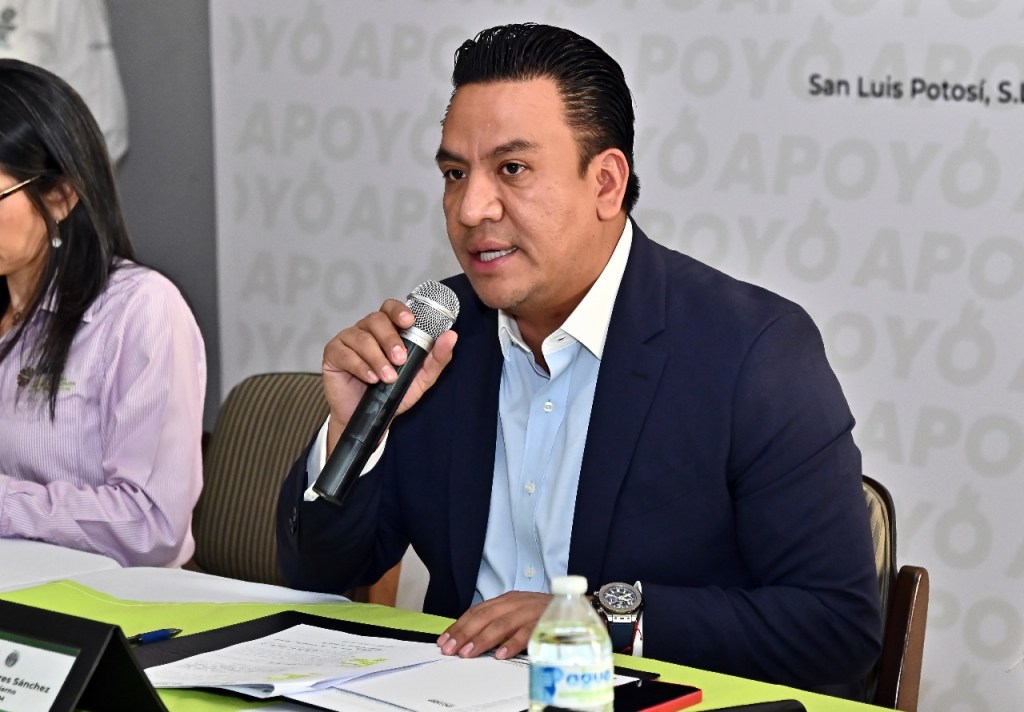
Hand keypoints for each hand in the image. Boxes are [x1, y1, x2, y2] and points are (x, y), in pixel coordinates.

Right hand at [321, 299, 456, 450]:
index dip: (399, 311)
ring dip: (377, 358)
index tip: (409, 322)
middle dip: (390, 340)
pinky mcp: (333, 353)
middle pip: (376, 320)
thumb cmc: (393, 394)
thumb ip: (436, 358)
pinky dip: (360, 366)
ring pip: (361, 338)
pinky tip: (370, 378)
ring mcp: (348, 340)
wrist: (370, 419)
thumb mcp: (420, 379)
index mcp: (388, 329)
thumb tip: (451, 335)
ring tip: (387, 378)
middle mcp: (367, 330)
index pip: (391, 308)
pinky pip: (345, 353)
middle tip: (400, 360)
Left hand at [437, 591, 551, 659]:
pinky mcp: (544, 622)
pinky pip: (526, 633)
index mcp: (507, 600)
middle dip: (465, 633)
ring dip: (482, 639)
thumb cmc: (544, 613)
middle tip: (450, 648)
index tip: (444, 640)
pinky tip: (500, 654)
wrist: (577, 606)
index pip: (477, 611)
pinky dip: (512, 644)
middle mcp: (515, 603)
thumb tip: (472, 639)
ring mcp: (529, 611)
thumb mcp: (518, 612)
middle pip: (484, 616)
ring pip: (501, 624)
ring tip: (468, 653)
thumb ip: (498, 621)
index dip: (460, 625)